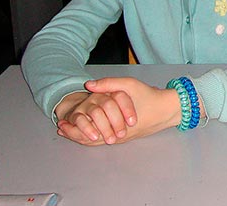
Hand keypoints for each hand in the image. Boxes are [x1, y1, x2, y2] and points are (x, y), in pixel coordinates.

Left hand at [55, 77, 182, 145]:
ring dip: (81, 136)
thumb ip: (108, 84)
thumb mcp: (128, 85)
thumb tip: (88, 85)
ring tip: (68, 131)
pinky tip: (87, 130)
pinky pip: (104, 139)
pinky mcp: (124, 137)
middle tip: (60, 128)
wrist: (166, 110)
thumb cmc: (147, 96)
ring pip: (96, 142)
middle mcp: (116, 135)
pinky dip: (92, 136)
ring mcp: (120, 138)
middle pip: (88, 140)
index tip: (60, 122)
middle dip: (73, 134)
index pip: (86, 132)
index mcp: (114, 124)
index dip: (72, 128)